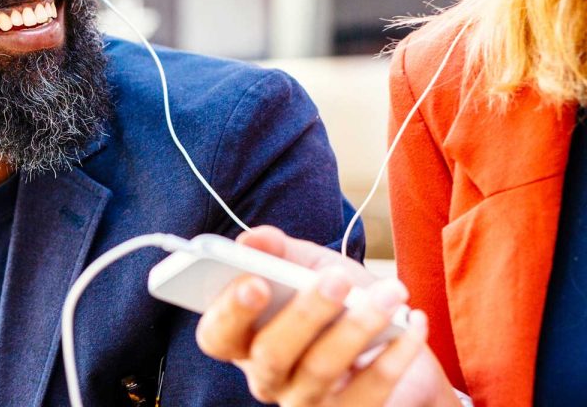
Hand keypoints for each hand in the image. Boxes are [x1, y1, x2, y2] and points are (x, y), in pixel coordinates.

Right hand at [195, 226, 458, 406]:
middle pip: (270, 354)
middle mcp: (266, 377)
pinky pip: (370, 391)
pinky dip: (396, 356)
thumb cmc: (339, 301)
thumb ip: (279, 251)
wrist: (391, 344)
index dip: (230, 312)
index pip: (217, 336)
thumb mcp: (308, 267)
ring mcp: (306, 403)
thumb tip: (252, 239)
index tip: (256, 281)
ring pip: (321, 371)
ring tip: (391, 292)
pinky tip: (414, 324)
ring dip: (358, 326)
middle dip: (304, 314)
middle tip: (337, 279)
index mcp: (244, 339)